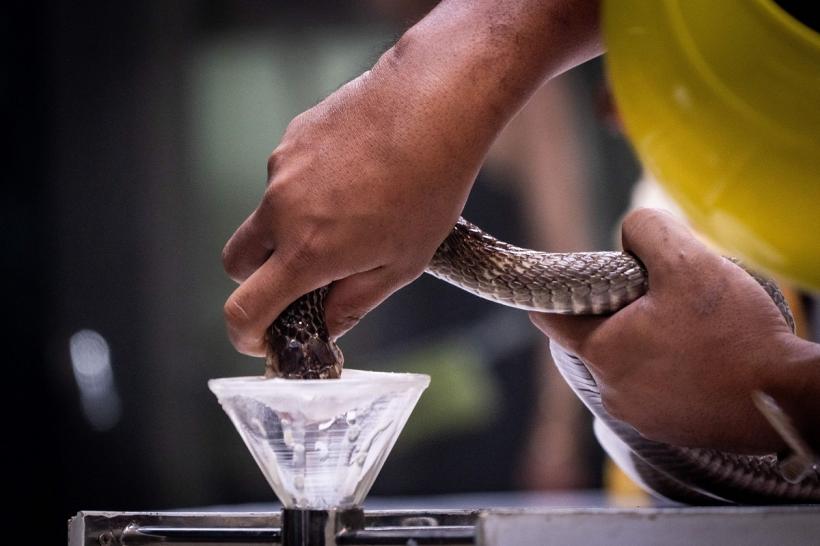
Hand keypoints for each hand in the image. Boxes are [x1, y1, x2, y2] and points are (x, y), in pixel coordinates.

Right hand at [222, 0, 602, 355]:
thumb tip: (328, 326)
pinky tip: (352, 178)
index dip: (245, 334)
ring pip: (266, 215)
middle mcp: (281, 211)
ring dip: (290, 228)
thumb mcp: (402, 264)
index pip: (245, 309)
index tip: (261, 338)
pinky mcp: (291, 138)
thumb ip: (354, 302)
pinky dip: (307, 190)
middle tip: (303, 278)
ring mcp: (282, 170)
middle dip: (258, 279)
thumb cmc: (428, 187)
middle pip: (236, 262)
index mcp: (307, 253)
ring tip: (350, 213)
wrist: (432, 105)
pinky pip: (286, 177)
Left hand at [530, 208, 805, 453]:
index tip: (581, 277)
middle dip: (617, 312)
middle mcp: (611, 391)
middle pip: (595, 338)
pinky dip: (669, 368)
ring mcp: (641, 416)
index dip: (561, 291)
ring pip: (627, 363)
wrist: (787, 399)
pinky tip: (703, 354)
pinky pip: (655, 388)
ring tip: (689, 326)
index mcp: (601, 352)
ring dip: (646, 341)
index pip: (550, 317)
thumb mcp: (687, 261)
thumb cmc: (733, 333)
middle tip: (658, 295)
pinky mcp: (671, 429)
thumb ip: (646, 232)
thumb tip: (630, 234)